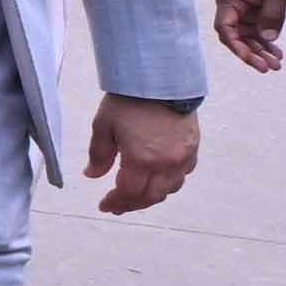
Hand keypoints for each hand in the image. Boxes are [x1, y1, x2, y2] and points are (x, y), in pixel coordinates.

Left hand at [85, 93, 200, 213]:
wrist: (161, 79)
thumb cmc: (128, 101)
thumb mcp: (103, 126)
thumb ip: (99, 155)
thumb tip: (92, 175)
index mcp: (141, 160)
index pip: (129, 193)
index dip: (116, 202)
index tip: (104, 205)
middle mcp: (165, 163)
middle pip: (151, 196)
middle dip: (132, 204)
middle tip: (118, 206)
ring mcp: (182, 157)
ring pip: (170, 188)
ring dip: (152, 195)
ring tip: (136, 195)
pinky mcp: (193, 148)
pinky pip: (183, 174)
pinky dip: (170, 182)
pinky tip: (158, 179)